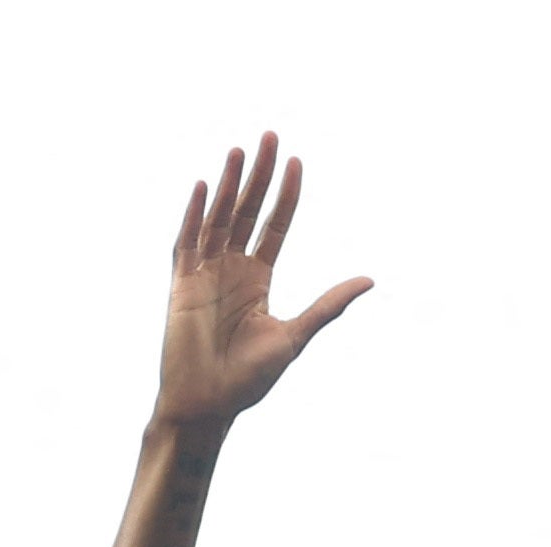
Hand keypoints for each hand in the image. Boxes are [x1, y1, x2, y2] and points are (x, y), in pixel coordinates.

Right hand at [152, 135, 366, 434]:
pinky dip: (194, 215)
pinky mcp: (181, 288)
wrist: (207, 406)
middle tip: (271, 136)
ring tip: (242, 150)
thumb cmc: (247, 381)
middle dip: (260, 175)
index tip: (297, 162)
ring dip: (230, 185)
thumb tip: (369, 280)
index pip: (274, 226)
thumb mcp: (294, 336)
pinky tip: (206, 187)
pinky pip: (187, 244)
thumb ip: (328, 305)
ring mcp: (204, 276)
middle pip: (247, 212)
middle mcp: (230, 271)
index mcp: (257, 280)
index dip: (286, 195)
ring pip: (218, 220)